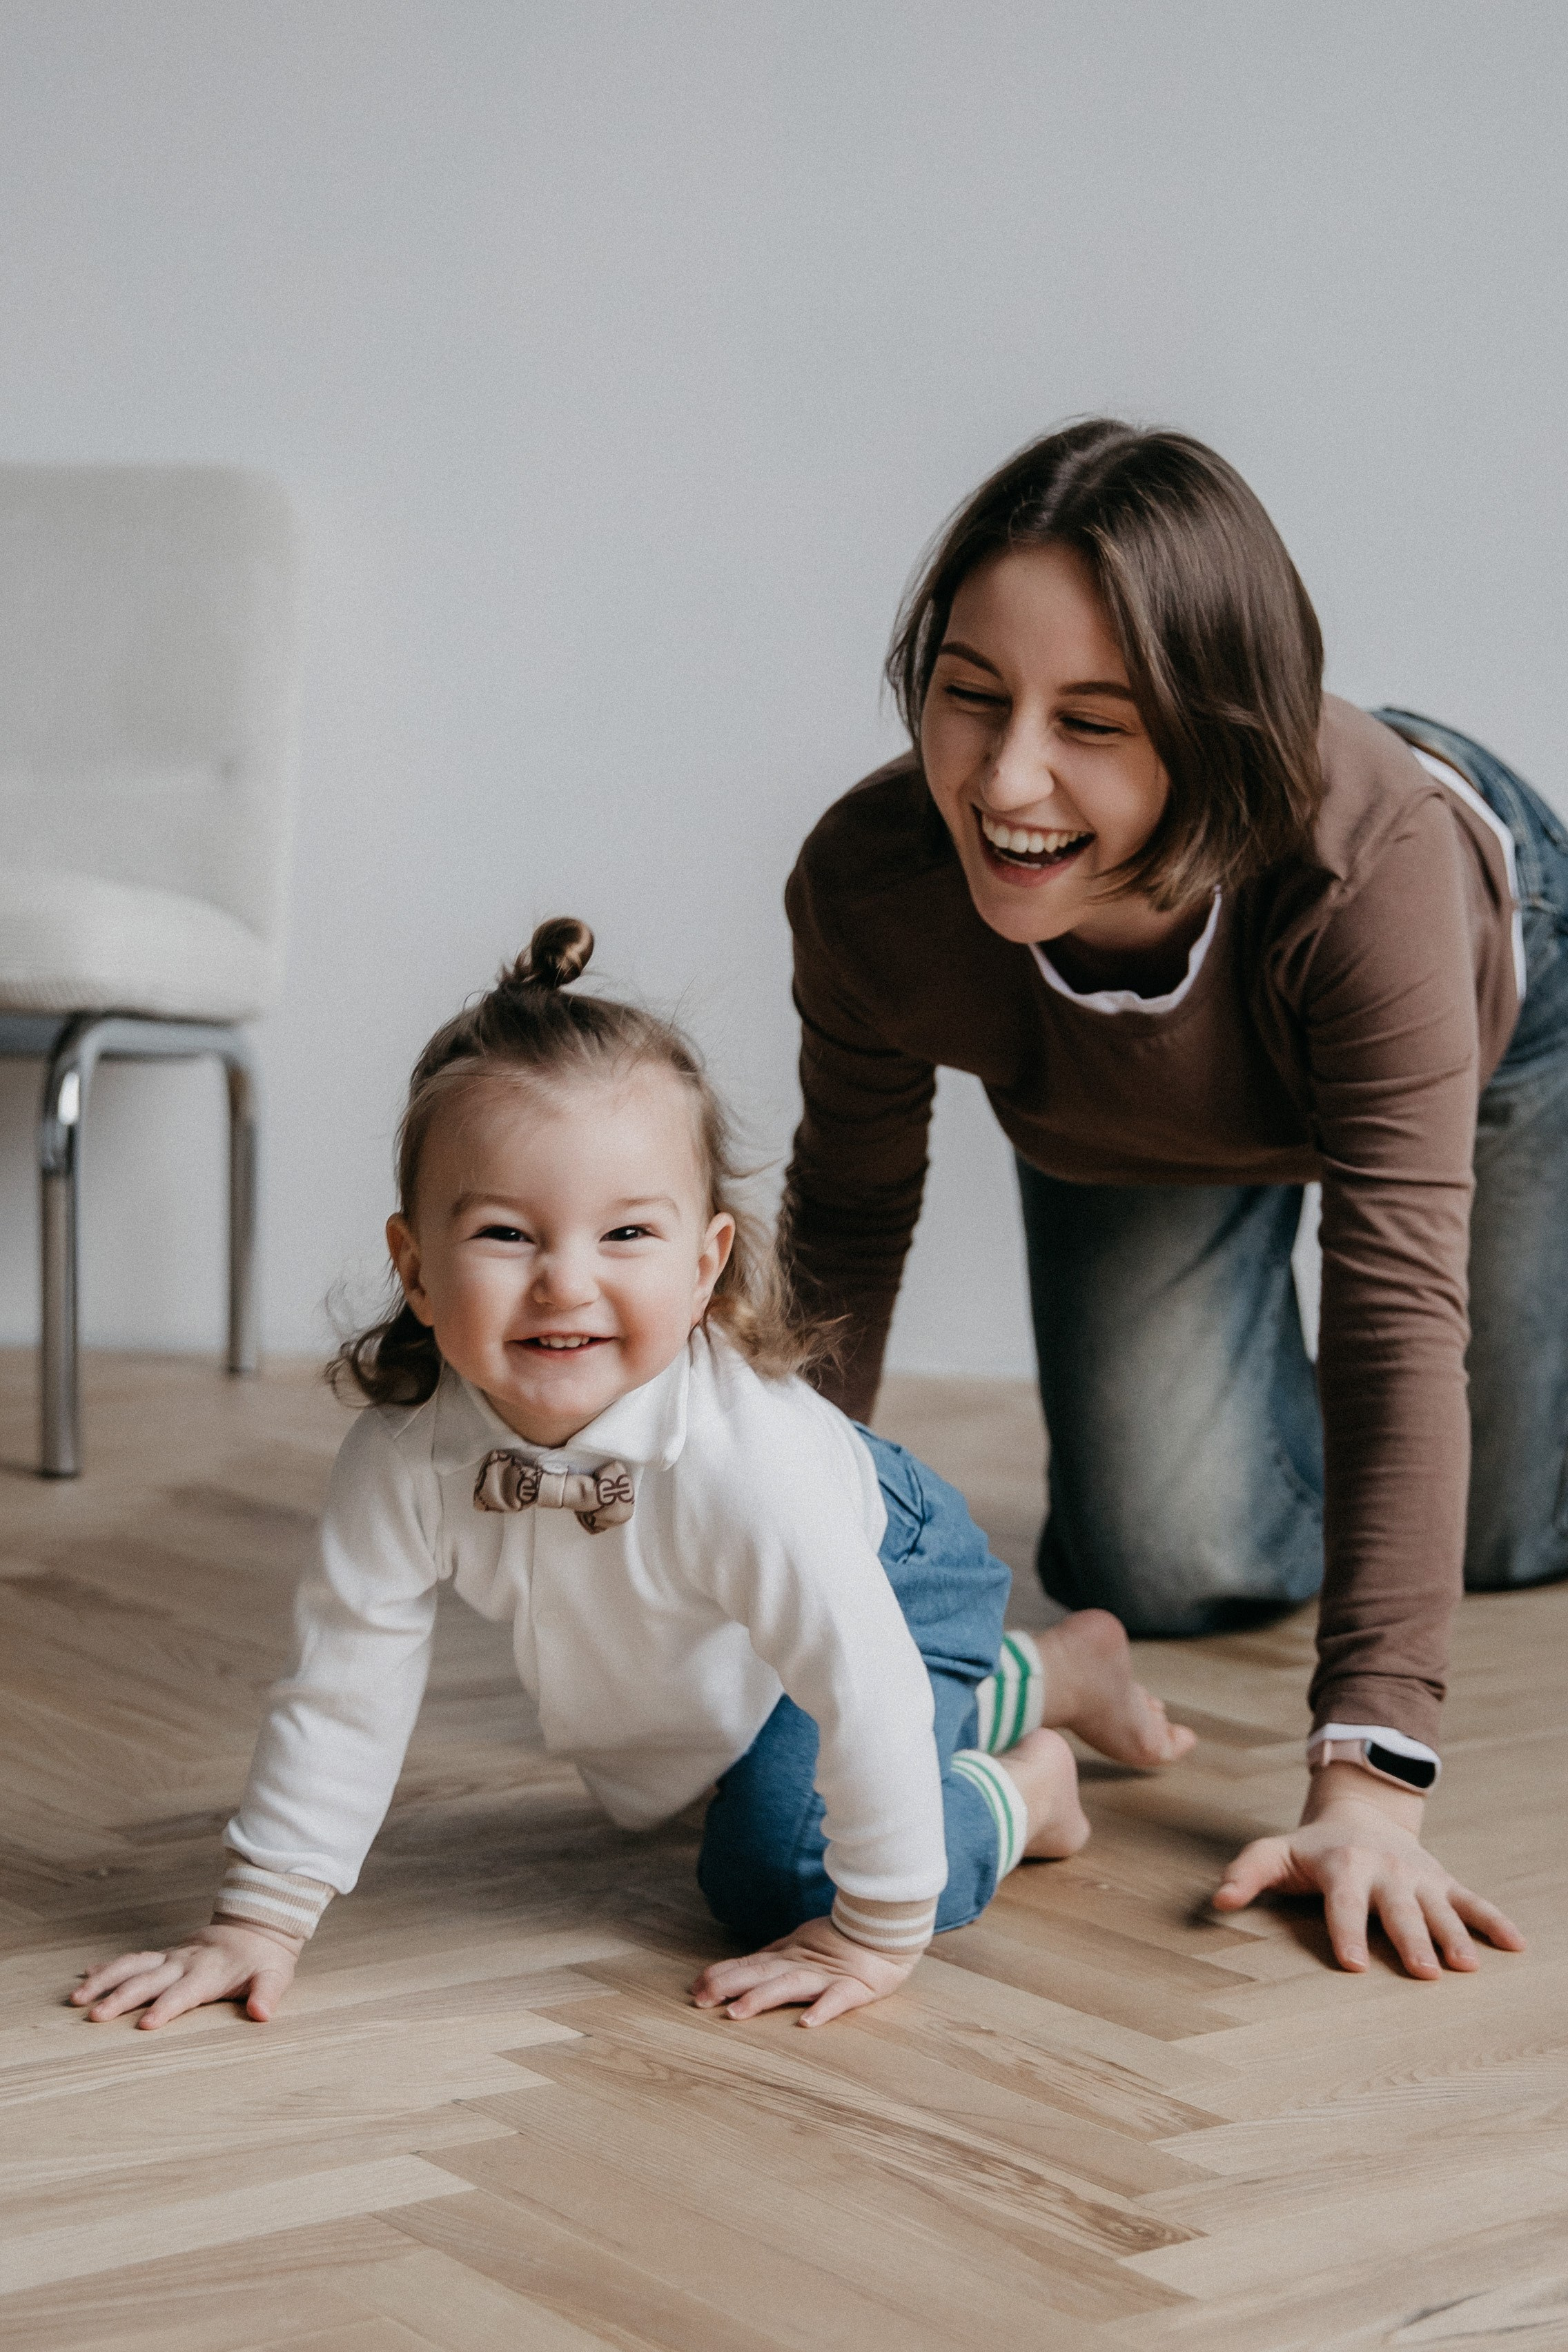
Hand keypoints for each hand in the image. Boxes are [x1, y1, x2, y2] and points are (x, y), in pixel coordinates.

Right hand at [70, 1921, 302, 2028]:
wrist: (257, 1925)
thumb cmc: (264, 1958)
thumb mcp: (275, 1975)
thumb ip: (267, 1994)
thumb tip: (261, 2013)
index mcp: (209, 1972)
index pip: (184, 1993)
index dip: (166, 2008)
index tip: (145, 2024)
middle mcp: (184, 1963)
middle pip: (148, 1980)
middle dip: (121, 1997)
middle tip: (94, 2016)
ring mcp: (171, 1957)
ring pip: (132, 1965)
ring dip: (105, 1980)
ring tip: (77, 1998)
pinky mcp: (164, 1955)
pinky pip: (133, 1959)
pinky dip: (108, 1967)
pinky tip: (85, 1975)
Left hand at [690, 1913, 918, 2026]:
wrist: (885, 1930)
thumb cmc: (839, 1943)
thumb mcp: (798, 1946)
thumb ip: (771, 1959)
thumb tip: (735, 1971)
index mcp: (789, 1956)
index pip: (749, 1963)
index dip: (721, 1974)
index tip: (693, 1987)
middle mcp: (801, 1964)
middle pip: (761, 1972)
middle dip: (729, 1984)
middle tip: (700, 1999)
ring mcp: (827, 1975)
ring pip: (790, 1985)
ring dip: (762, 1997)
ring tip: (737, 2013)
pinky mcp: (855, 1987)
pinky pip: (838, 1999)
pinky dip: (823, 2010)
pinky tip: (807, 2024)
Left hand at [1212, 1761, 1525, 1976]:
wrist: (1360, 1811)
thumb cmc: (1312, 1846)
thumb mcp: (1275, 1852)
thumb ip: (1248, 1873)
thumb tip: (1218, 1899)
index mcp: (1343, 1867)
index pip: (1343, 1903)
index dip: (1346, 1932)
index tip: (1352, 1964)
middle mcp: (1384, 1872)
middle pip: (1398, 1911)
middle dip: (1411, 1941)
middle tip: (1425, 1973)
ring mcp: (1419, 1877)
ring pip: (1440, 1908)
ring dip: (1455, 1936)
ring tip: (1468, 1967)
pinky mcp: (1443, 1881)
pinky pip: (1474, 1901)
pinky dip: (1495, 1921)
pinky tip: (1517, 1945)